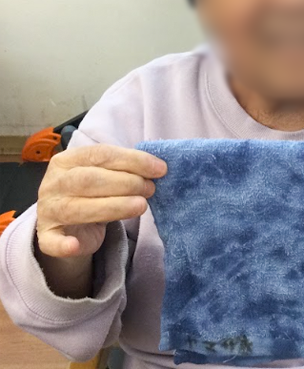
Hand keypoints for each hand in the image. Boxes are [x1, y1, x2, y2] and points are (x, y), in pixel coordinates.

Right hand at [36, 144, 166, 258]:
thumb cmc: (94, 194)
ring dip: (114, 207)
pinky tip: (76, 245)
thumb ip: (127, 170)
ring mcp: (48, 210)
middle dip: (126, 183)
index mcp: (67, 160)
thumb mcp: (107, 176)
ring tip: (142, 205)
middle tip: (151, 189)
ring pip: (77, 209)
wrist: (72, 224)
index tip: (160, 169)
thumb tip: (158, 169)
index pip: (101, 154)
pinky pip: (51, 242)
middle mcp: (54, 183)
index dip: (133, 160)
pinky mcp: (48, 236)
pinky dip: (63, 245)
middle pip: (89, 179)